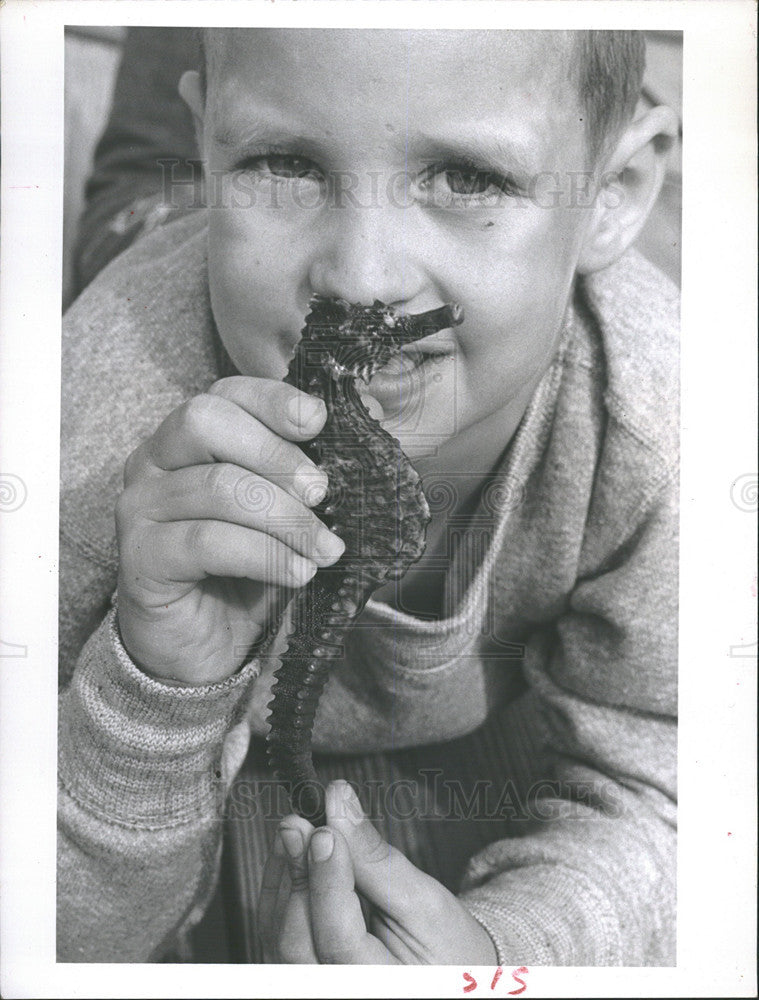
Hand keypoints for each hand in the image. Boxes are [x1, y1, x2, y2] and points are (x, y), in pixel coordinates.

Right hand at [115, 376, 344, 683]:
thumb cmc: (248, 570)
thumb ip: (318, 468)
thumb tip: (374, 415)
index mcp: (190, 439)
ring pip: (217, 486)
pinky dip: (263, 555)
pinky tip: (298, 574)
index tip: (320, 421)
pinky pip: (205, 541)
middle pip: (206, 422)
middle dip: (275, 454)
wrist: (205, 646)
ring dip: (286, 519)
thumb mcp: (290, 513)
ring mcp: (140, 507)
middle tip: (322, 493)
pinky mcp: (140, 556)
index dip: (274, 399)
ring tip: (327, 550)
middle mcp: (155, 462)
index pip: (226, 393)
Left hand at [259, 780, 498, 963]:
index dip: (327, 883)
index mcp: (381, 986)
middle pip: (298, 942)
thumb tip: (339, 805)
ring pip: (279, 937)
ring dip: (283, 877)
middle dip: (297, 876)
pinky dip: (280, 889)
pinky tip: (291, 852)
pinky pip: (276, 934)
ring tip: (295, 830)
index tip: (325, 831)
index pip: (339, 941)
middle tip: (298, 823)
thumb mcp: (424, 900)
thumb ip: (376, 858)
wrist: (450, 975)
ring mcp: (315, 984)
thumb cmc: (445, 944)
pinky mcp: (302, 970)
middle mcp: (339, 993)